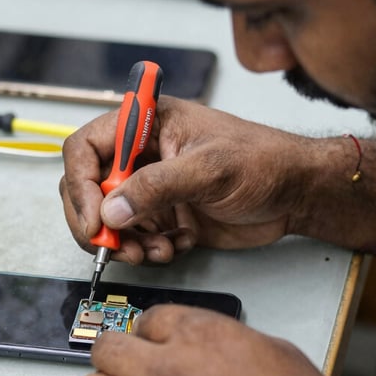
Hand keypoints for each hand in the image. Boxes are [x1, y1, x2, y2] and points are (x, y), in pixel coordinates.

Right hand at [59, 96, 314, 265]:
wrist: (296, 193)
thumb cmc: (263, 162)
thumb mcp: (209, 168)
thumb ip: (156, 187)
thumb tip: (109, 211)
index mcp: (146, 125)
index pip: (86, 148)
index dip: (79, 184)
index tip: (93, 220)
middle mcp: (142, 156)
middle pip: (89, 189)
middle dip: (98, 223)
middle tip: (115, 246)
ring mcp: (152, 188)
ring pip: (110, 220)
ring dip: (125, 243)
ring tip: (156, 250)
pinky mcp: (164, 215)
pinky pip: (136, 238)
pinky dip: (148, 250)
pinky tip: (177, 244)